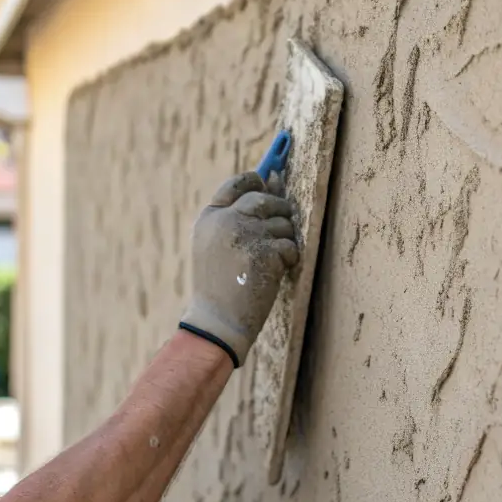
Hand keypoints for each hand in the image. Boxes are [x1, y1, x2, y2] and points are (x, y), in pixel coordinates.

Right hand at [180, 171, 298, 366]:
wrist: (216, 320)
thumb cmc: (218, 285)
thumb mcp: (214, 245)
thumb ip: (235, 216)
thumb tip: (272, 180)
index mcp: (210, 217)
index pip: (237, 184)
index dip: (256, 183)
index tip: (267, 187)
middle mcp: (227, 220)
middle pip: (265, 199)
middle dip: (279, 212)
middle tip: (278, 231)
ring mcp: (246, 234)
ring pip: (283, 223)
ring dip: (284, 240)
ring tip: (270, 261)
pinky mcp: (265, 251)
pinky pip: (290, 245)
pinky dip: (288, 259)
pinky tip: (274, 273)